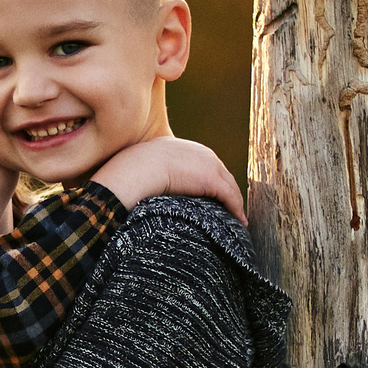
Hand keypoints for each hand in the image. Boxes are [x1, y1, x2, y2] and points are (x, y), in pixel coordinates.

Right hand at [88, 136, 244, 216]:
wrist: (135, 170)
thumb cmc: (127, 173)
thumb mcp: (137, 167)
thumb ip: (145, 174)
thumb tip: (136, 187)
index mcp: (181, 148)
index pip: (202, 164)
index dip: (207, 180)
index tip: (210, 194)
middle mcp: (198, 152)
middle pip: (220, 173)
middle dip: (226, 189)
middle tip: (230, 206)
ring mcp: (208, 164)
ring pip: (228, 185)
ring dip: (234, 201)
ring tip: (237, 217)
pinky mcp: (212, 179)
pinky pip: (229, 196)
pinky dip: (236, 208)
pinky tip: (239, 220)